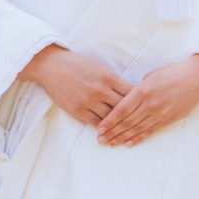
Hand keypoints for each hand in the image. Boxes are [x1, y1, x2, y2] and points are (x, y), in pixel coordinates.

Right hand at [17, 44, 132, 128]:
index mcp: (107, 76)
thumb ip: (113, 80)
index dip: (140, 101)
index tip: (147, 106)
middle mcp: (100, 89)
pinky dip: (105, 129)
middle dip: (133, 115)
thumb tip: (129, 92)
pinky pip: (96, 123)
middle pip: (123, 107)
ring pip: (111, 118)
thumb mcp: (98, 67)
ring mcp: (88, 101)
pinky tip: (111, 133)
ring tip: (130, 133)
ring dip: (119, 126)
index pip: (130, 92)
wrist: (51, 66)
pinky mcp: (78, 110)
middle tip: (142, 124)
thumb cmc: (77, 65)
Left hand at [96, 53, 198, 147]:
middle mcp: (150, 105)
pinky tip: (129, 144)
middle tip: (100, 140)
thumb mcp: (150, 76)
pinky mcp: (168, 120)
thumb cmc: (172, 72)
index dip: (109, 121)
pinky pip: (150, 132)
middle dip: (112, 132)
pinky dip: (139, 138)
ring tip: (111, 144)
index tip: (99, 128)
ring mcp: (160, 114)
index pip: (122, 110)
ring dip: (122, 137)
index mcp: (143, 91)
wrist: (196, 78)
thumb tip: (126, 100)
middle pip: (127, 122)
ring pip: (137, 129)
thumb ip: (137, 90)